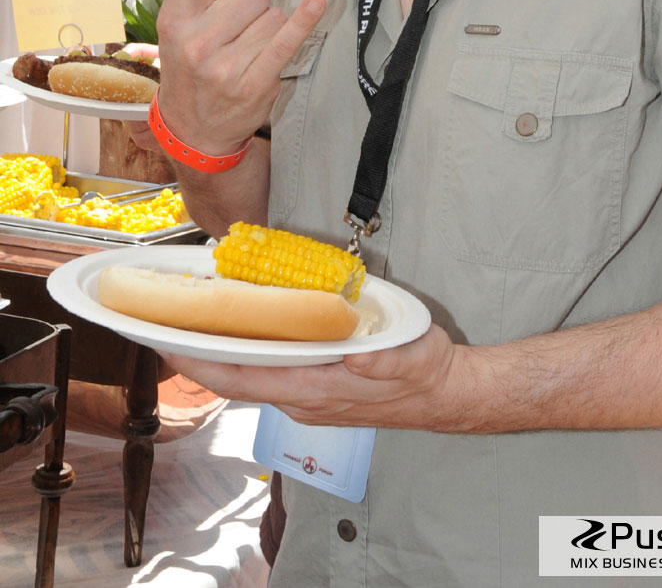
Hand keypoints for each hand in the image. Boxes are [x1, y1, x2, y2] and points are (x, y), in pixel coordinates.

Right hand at [155, 0, 324, 153]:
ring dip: (269, 26)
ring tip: (247, 50)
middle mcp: (195, 39)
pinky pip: (287, 39)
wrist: (193, 129)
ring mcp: (223, 64)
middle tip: (237, 31)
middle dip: (252, 4)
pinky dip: (304, 20)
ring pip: (272, 14)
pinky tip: (316, 2)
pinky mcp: (254, 82)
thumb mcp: (189, 23)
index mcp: (175, 16)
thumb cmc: (194, 63)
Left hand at [161, 324, 472, 431]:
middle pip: (234, 379)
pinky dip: (243, 352)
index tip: (168, 344)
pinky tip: (238, 327)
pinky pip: (265, 372)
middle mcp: (302, 398)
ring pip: (247, 376)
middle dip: (196, 355)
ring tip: (190, 318)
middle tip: (161, 321)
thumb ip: (381, 361)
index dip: (203, 364)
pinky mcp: (313, 386)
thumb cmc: (423, 371)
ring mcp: (306, 395)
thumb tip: (356, 359)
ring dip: (216, 353)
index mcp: (317, 390)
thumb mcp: (410, 357)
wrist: (444, 392)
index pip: (245, 380)